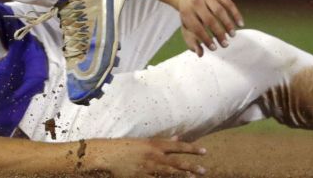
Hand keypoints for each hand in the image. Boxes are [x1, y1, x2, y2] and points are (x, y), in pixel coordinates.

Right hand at [85, 137, 206, 176]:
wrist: (108, 155)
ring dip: (181, 176)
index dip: (191, 148)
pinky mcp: (141, 177)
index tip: (204, 151)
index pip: (177, 146)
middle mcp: (153, 156)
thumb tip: (178, 138)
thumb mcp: (145, 141)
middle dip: (190, 166)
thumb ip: (163, 141)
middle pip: (176, 162)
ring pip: (168, 173)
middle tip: (204, 170)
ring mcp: (148, 168)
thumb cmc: (127, 146)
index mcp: (154, 145)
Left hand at [175, 0, 242, 55]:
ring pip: (220, 11)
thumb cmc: (189, 15)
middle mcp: (196, 2)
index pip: (197, 27)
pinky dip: (236, 14)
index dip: (206, 39)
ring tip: (232, 35)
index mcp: (186, 12)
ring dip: (228, 24)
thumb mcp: (186, 27)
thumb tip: (200, 54)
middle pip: (209, 20)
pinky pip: (229, 3)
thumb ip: (191, 42)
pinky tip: (240, 24)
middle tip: (225, 44)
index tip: (214, 48)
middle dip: (218, 33)